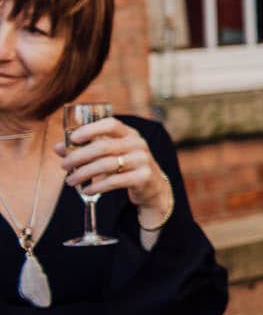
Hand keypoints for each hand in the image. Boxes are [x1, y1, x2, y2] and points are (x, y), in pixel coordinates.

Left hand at [57, 117, 173, 225]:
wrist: (152, 186)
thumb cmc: (126, 166)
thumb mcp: (110, 154)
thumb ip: (85, 149)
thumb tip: (57, 147)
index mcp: (129, 134)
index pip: (111, 124)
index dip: (91, 129)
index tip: (73, 138)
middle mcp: (138, 144)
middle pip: (103, 146)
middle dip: (79, 156)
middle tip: (64, 165)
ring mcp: (142, 160)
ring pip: (106, 165)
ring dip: (83, 173)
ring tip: (70, 181)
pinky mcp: (143, 177)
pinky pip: (114, 181)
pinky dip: (96, 186)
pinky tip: (86, 190)